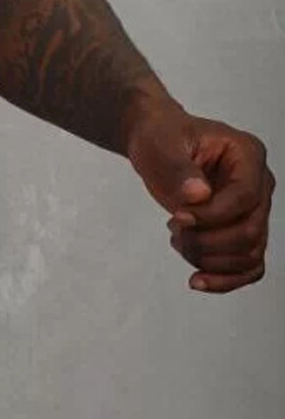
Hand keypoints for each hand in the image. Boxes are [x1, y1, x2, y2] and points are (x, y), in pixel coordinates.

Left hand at [126, 99, 273, 293]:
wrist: (159, 145)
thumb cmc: (161, 137)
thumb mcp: (161, 145)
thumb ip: (178, 168)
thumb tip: (199, 194)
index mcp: (248, 155)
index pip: (244, 197)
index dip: (212, 215)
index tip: (178, 217)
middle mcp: (260, 184)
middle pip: (251, 230)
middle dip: (207, 241)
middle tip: (174, 230)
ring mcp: (255, 209)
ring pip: (250, 253)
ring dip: (210, 259)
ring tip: (178, 242)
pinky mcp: (243, 229)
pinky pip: (249, 266)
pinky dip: (227, 279)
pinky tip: (198, 280)